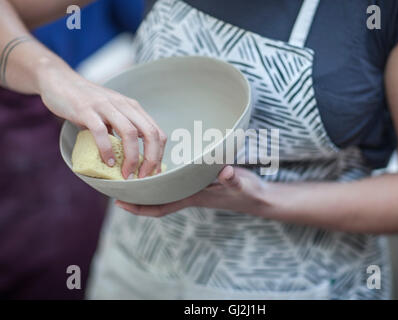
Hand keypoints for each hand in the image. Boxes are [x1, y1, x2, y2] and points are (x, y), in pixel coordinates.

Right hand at [39, 69, 166, 178]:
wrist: (59, 80)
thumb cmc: (87, 102)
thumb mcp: (111, 114)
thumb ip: (121, 131)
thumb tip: (131, 159)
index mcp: (133, 108)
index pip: (157, 132)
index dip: (159, 155)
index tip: (153, 172)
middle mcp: (124, 105)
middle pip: (150, 133)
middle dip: (151, 159)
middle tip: (143, 177)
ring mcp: (106, 106)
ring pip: (130, 133)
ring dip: (132, 157)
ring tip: (126, 174)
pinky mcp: (86, 110)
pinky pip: (101, 132)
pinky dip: (107, 149)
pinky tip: (107, 162)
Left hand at [115, 165, 270, 216]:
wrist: (257, 197)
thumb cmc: (247, 192)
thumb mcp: (240, 185)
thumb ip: (233, 179)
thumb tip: (227, 172)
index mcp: (193, 197)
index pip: (161, 207)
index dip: (139, 208)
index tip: (119, 203)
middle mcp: (188, 193)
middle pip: (156, 199)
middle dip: (135, 196)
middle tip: (115, 184)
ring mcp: (193, 188)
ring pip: (163, 190)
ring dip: (147, 185)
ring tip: (128, 173)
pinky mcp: (199, 180)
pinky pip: (175, 180)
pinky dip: (163, 175)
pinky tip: (156, 165)